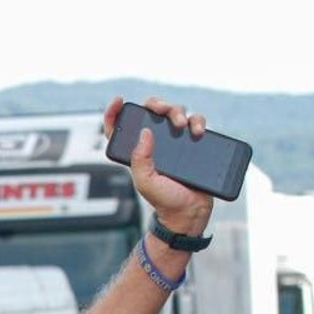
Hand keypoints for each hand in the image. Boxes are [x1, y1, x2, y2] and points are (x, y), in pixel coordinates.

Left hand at [103, 96, 213, 236]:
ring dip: (178, 111)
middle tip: (161, 110)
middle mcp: (155, 144)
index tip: (119, 100)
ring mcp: (175, 143)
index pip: (120, 129)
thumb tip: (145, 132)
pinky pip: (195, 123)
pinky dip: (197, 121)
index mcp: (137, 152)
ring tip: (182, 125)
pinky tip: (198, 131)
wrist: (189, 212)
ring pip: (175, 113)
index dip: (115, 112)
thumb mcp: (145, 182)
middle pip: (152, 112)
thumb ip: (140, 159)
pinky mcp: (193, 144)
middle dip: (156, 104)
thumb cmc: (164, 200)